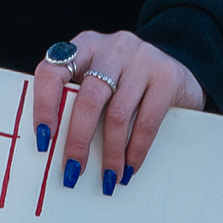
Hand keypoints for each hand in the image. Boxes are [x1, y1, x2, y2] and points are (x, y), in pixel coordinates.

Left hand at [29, 30, 204, 190]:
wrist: (179, 69)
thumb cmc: (128, 83)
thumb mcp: (100, 80)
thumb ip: (77, 99)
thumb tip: (53, 148)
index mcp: (85, 45)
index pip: (52, 71)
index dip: (43, 106)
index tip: (43, 140)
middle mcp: (112, 47)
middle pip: (88, 98)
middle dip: (78, 140)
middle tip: (73, 171)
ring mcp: (142, 58)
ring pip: (117, 114)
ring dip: (110, 153)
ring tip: (108, 177)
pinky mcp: (167, 75)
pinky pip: (146, 121)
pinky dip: (136, 150)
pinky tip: (130, 167)